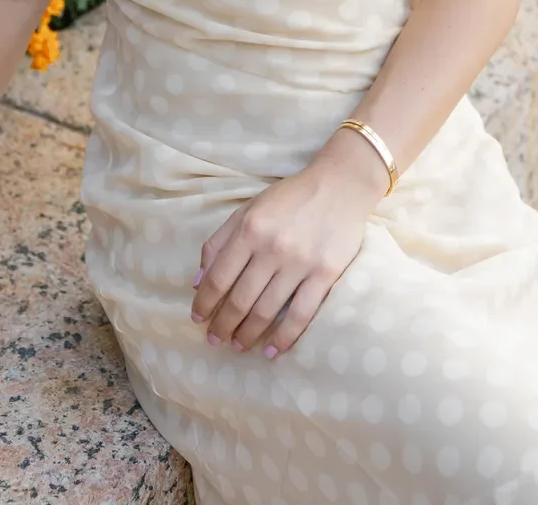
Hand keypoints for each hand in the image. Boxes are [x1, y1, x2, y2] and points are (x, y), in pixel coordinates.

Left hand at [190, 135, 386, 356]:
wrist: (339, 186)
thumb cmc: (289, 198)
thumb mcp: (248, 209)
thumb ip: (220, 241)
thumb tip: (198, 281)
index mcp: (250, 229)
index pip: (219, 277)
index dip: (205, 303)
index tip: (197, 319)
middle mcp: (272, 248)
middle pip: (240, 299)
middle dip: (223, 325)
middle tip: (214, 340)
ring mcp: (299, 263)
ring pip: (266, 311)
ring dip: (248, 334)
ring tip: (237, 346)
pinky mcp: (325, 275)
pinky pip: (300, 315)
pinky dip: (283, 338)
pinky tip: (271, 351)